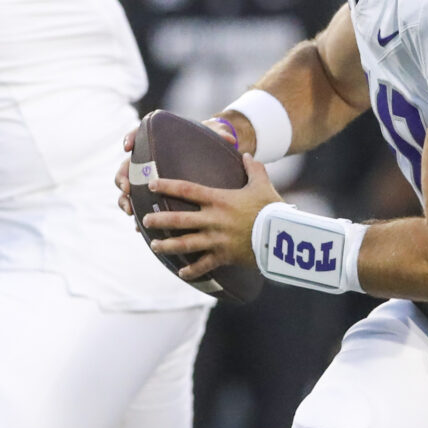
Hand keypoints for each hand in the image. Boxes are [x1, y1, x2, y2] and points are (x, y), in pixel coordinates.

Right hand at [116, 117, 245, 216]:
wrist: (211, 160)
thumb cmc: (209, 144)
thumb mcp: (214, 137)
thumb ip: (219, 134)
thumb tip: (229, 137)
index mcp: (159, 141)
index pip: (138, 135)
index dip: (130, 138)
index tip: (128, 146)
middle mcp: (148, 161)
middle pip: (127, 167)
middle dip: (122, 177)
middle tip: (127, 187)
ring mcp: (147, 180)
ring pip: (127, 189)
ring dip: (124, 199)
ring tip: (130, 210)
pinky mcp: (152, 197)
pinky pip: (138, 207)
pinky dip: (136, 215)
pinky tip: (138, 227)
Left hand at [141, 154, 279, 284]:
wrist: (283, 235)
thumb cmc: (272, 208)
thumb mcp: (262, 184)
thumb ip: (253, 169)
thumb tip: (246, 155)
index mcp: (219, 200)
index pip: (187, 190)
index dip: (167, 186)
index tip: (151, 184)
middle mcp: (213, 219)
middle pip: (179, 220)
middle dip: (160, 220)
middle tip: (144, 220)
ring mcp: (217, 239)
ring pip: (185, 244)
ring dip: (168, 245)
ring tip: (154, 245)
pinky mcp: (224, 256)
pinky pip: (204, 265)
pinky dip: (192, 270)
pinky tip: (181, 272)